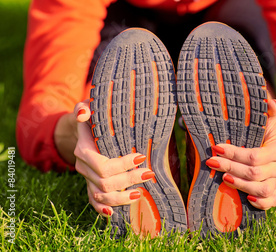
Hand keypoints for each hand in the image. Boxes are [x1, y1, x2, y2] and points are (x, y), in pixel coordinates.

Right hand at [73, 101, 154, 216]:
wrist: (83, 126)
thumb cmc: (91, 114)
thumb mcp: (88, 106)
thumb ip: (83, 108)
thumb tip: (83, 114)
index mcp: (83, 150)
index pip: (103, 165)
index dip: (122, 165)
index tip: (140, 157)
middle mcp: (83, 167)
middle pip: (105, 182)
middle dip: (128, 179)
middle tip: (148, 173)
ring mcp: (86, 177)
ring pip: (101, 195)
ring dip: (120, 198)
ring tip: (139, 193)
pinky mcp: (90, 183)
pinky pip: (93, 201)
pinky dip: (102, 208)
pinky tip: (113, 213)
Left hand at [206, 98, 275, 209]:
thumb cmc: (265, 130)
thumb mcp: (267, 120)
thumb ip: (269, 111)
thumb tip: (270, 101)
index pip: (255, 156)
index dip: (235, 154)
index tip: (217, 148)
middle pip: (255, 173)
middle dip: (231, 168)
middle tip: (212, 162)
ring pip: (262, 190)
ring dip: (241, 185)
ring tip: (223, 178)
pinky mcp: (275, 192)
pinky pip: (271, 202)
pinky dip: (260, 203)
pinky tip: (245, 198)